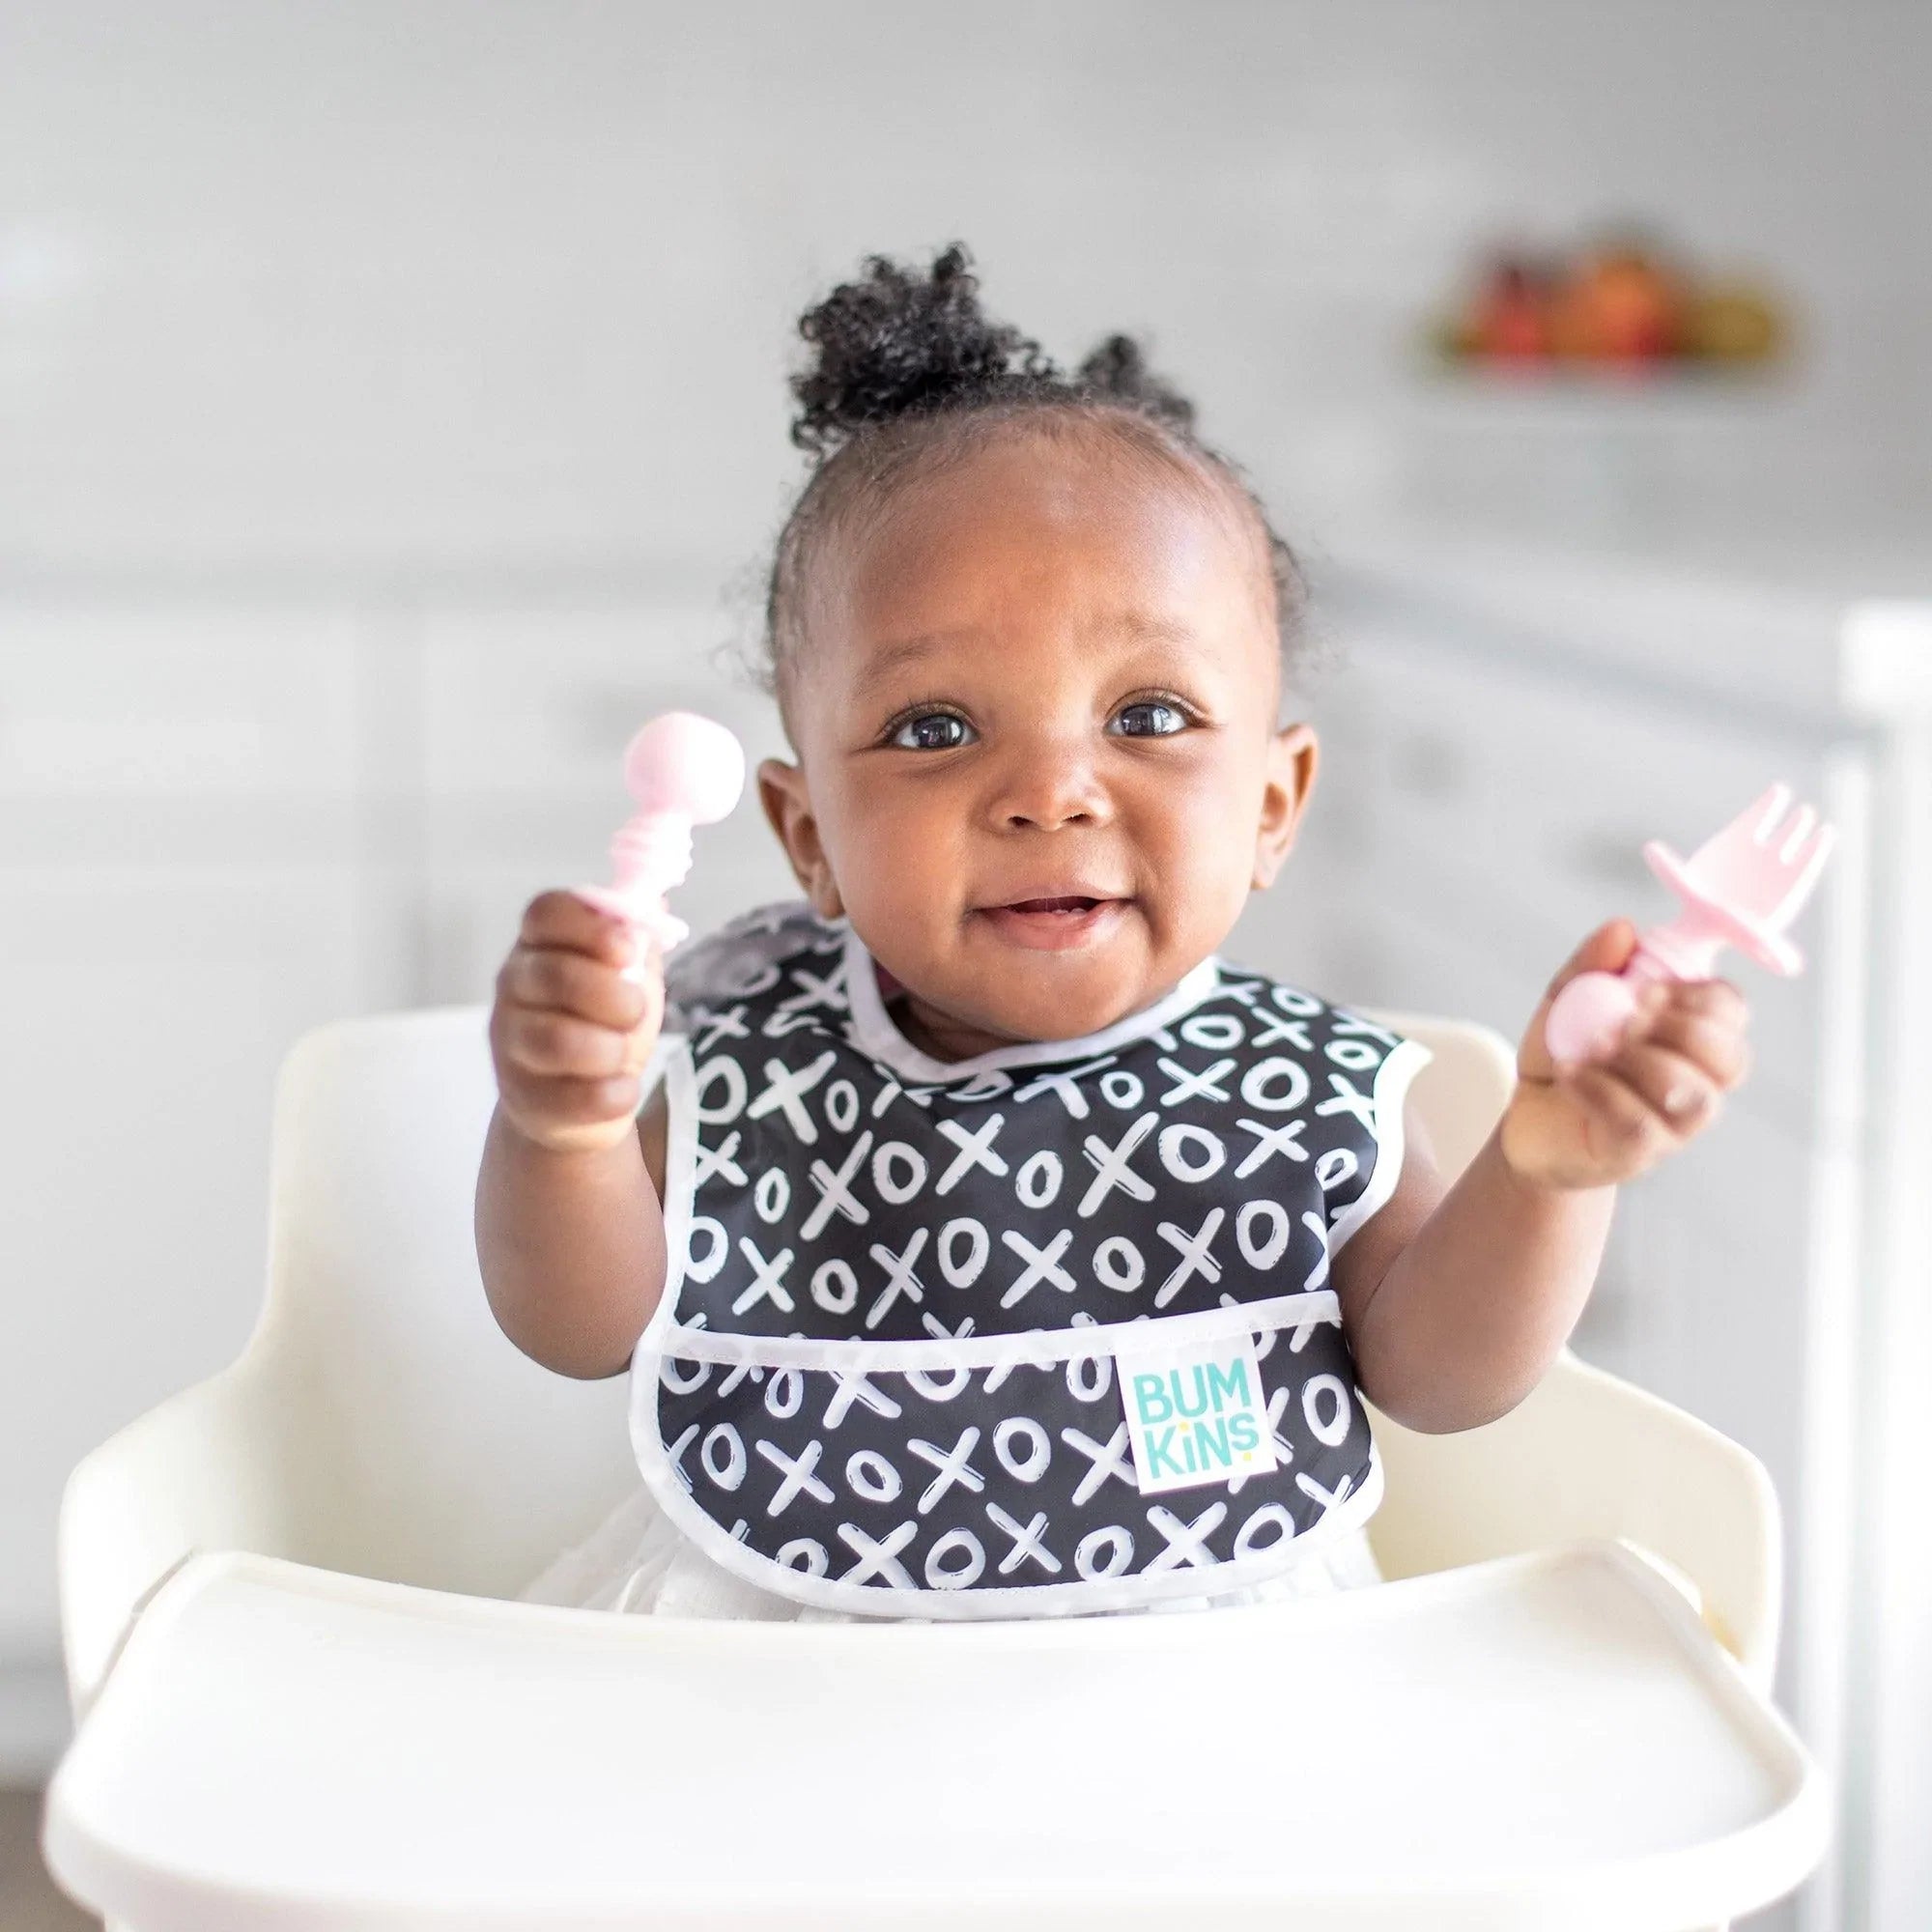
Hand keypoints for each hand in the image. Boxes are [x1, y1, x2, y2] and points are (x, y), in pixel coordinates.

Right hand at [489, 890, 663, 1153]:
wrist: (580, 1102)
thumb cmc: (603, 1023)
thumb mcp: (628, 973)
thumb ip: (636, 935)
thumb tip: (653, 900)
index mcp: (540, 945)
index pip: (545, 913)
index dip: (589, 925)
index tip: (627, 948)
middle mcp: (514, 989)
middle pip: (554, 975)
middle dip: (612, 994)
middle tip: (636, 1010)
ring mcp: (512, 1046)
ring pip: (556, 1039)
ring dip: (610, 1047)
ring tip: (625, 1053)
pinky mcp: (525, 1101)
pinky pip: (572, 1097)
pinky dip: (612, 1093)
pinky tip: (622, 1088)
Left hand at [1501, 920, 1750, 1188]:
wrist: (1527, 1123)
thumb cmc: (1565, 1058)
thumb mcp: (1565, 1003)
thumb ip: (1591, 965)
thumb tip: (1623, 930)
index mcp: (1689, 1037)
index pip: (1731, 1012)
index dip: (1702, 998)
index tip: (1648, 989)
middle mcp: (1696, 1083)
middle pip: (1731, 1059)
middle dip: (1680, 1030)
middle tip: (1626, 1019)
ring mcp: (1672, 1125)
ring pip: (1690, 1095)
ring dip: (1639, 1061)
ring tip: (1591, 1047)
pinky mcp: (1636, 1153)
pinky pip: (1637, 1124)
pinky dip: (1599, 1089)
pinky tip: (1570, 1073)